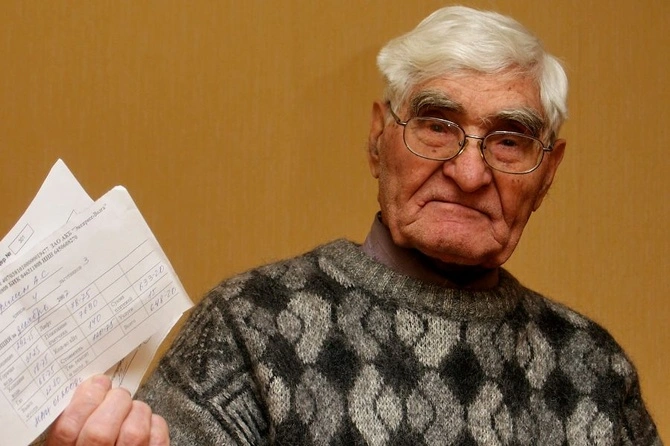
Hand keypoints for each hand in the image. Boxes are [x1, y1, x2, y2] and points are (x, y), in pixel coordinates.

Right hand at [45, 375, 168, 445]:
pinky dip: (154, 423)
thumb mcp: (72, 438)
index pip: (67, 429)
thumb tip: (93, 385)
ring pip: (134, 431)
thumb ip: (76, 417)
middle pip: (100, 431)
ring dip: (137, 410)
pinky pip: (157, 436)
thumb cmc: (95, 442)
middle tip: (118, 395)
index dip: (84, 401)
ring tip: (132, 411)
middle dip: (115, 401)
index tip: (97, 383)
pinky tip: (146, 424)